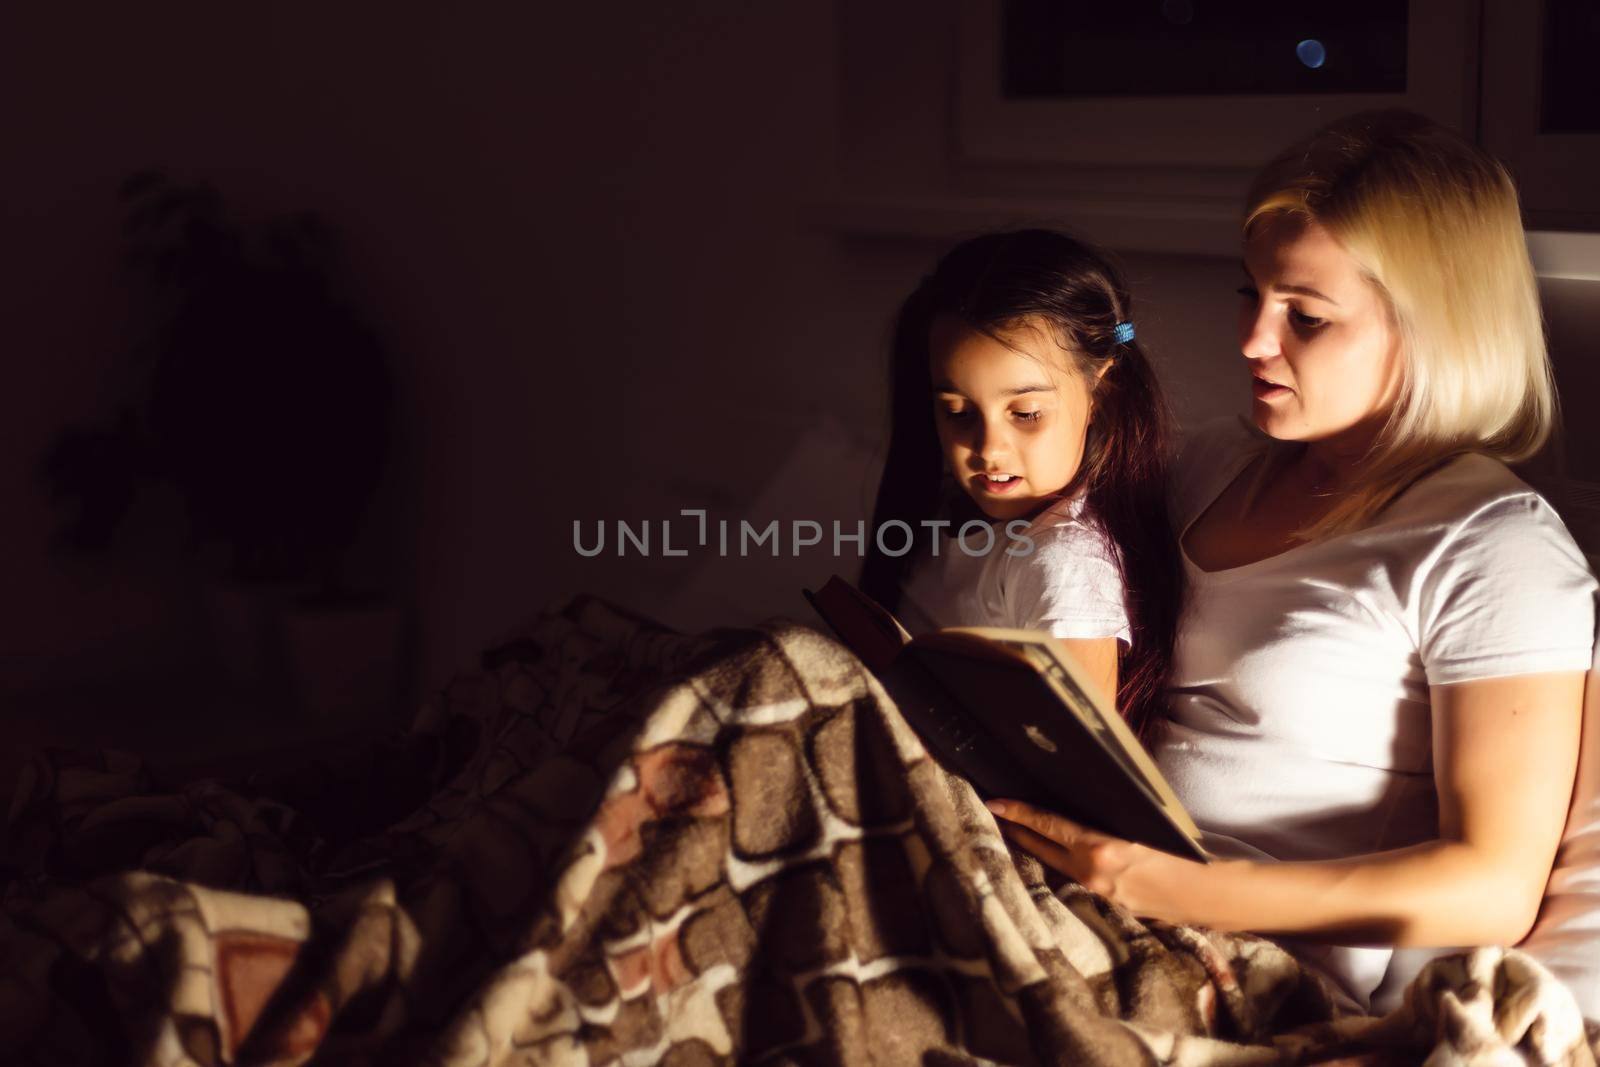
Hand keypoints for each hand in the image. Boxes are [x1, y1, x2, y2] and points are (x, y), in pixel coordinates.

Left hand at [985, 798, 1195, 922]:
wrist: (1215, 894)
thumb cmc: (1187, 851)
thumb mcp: (1146, 826)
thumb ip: (1111, 824)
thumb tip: (1086, 813)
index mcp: (1101, 848)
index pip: (1048, 825)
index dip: (1019, 813)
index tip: (995, 803)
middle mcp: (1095, 874)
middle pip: (1044, 850)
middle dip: (1019, 833)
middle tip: (999, 817)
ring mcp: (1103, 895)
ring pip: (1062, 868)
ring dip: (1044, 852)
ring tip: (1026, 836)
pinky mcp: (1116, 909)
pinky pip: (1085, 884)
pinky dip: (1073, 870)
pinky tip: (1073, 862)